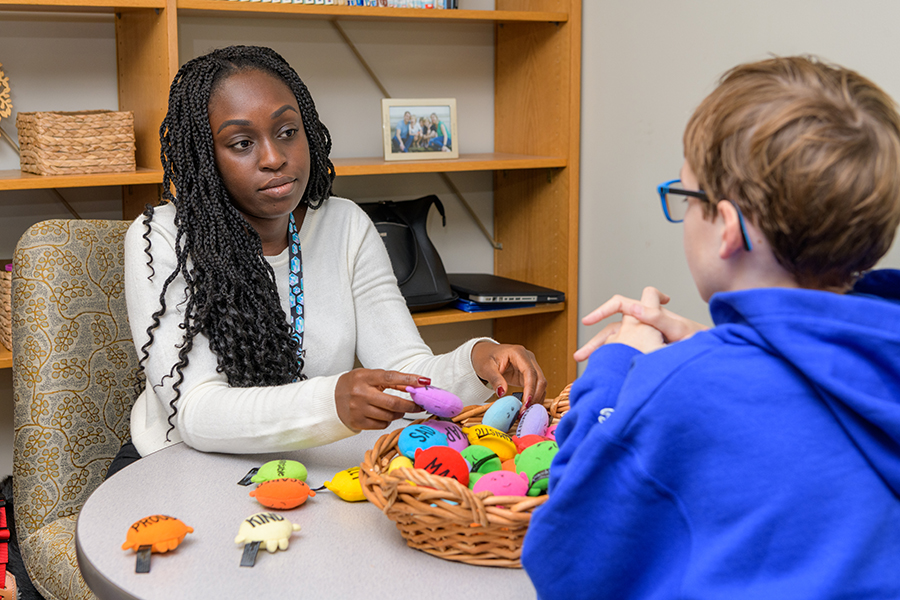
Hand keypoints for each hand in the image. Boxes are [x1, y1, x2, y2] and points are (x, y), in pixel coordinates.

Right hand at [334, 369, 425, 430]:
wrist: (331, 399)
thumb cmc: (354, 385)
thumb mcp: (370, 377)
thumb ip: (391, 381)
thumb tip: (415, 385)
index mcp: (364, 377)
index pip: (391, 377)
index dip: (409, 380)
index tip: (424, 382)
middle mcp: (360, 393)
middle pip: (393, 403)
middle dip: (410, 406)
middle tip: (419, 406)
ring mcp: (358, 409)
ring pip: (389, 416)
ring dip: (399, 413)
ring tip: (397, 408)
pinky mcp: (358, 422)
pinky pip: (382, 424)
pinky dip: (387, 420)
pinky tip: (382, 414)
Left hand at [471, 342, 546, 412]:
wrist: (485, 353)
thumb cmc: (485, 357)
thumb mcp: (486, 368)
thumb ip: (495, 379)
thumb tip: (502, 393)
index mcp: (518, 353)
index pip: (530, 372)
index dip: (530, 388)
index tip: (526, 403)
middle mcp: (528, 358)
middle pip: (540, 379)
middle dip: (535, 396)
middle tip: (524, 412)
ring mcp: (531, 366)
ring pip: (541, 384)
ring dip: (536, 399)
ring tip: (525, 412)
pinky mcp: (529, 375)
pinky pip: (536, 387)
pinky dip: (534, 397)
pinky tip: (526, 407)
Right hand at [574, 287, 706, 360]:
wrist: (713, 357)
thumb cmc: (701, 341)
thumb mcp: (678, 329)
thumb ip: (657, 318)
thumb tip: (636, 308)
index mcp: (650, 315)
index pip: (620, 304)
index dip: (603, 310)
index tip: (589, 321)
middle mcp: (645, 326)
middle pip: (612, 328)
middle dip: (595, 342)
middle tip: (581, 354)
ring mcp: (646, 341)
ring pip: (617, 345)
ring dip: (603, 356)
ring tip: (590, 373)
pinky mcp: (648, 355)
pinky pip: (627, 357)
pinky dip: (615, 365)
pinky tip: (608, 378)